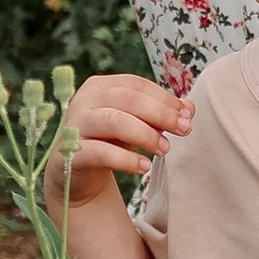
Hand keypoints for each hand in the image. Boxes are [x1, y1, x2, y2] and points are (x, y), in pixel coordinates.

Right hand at [45, 73, 191, 220]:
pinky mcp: (69, 153)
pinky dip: (125, 159)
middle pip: (128, 99)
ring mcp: (75, 126)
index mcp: (99, 86)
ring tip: (165, 149)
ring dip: (145, 134)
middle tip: (184, 130)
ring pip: (114, 121)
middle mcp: (84, 100)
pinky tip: (144, 167)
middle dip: (161, 114)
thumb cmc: (109, 141)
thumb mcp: (135, 124)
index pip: (136, 85)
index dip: (164, 98)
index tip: (187, 115)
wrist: (77, 173)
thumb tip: (189, 108)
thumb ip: (160, 114)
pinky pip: (100, 152)